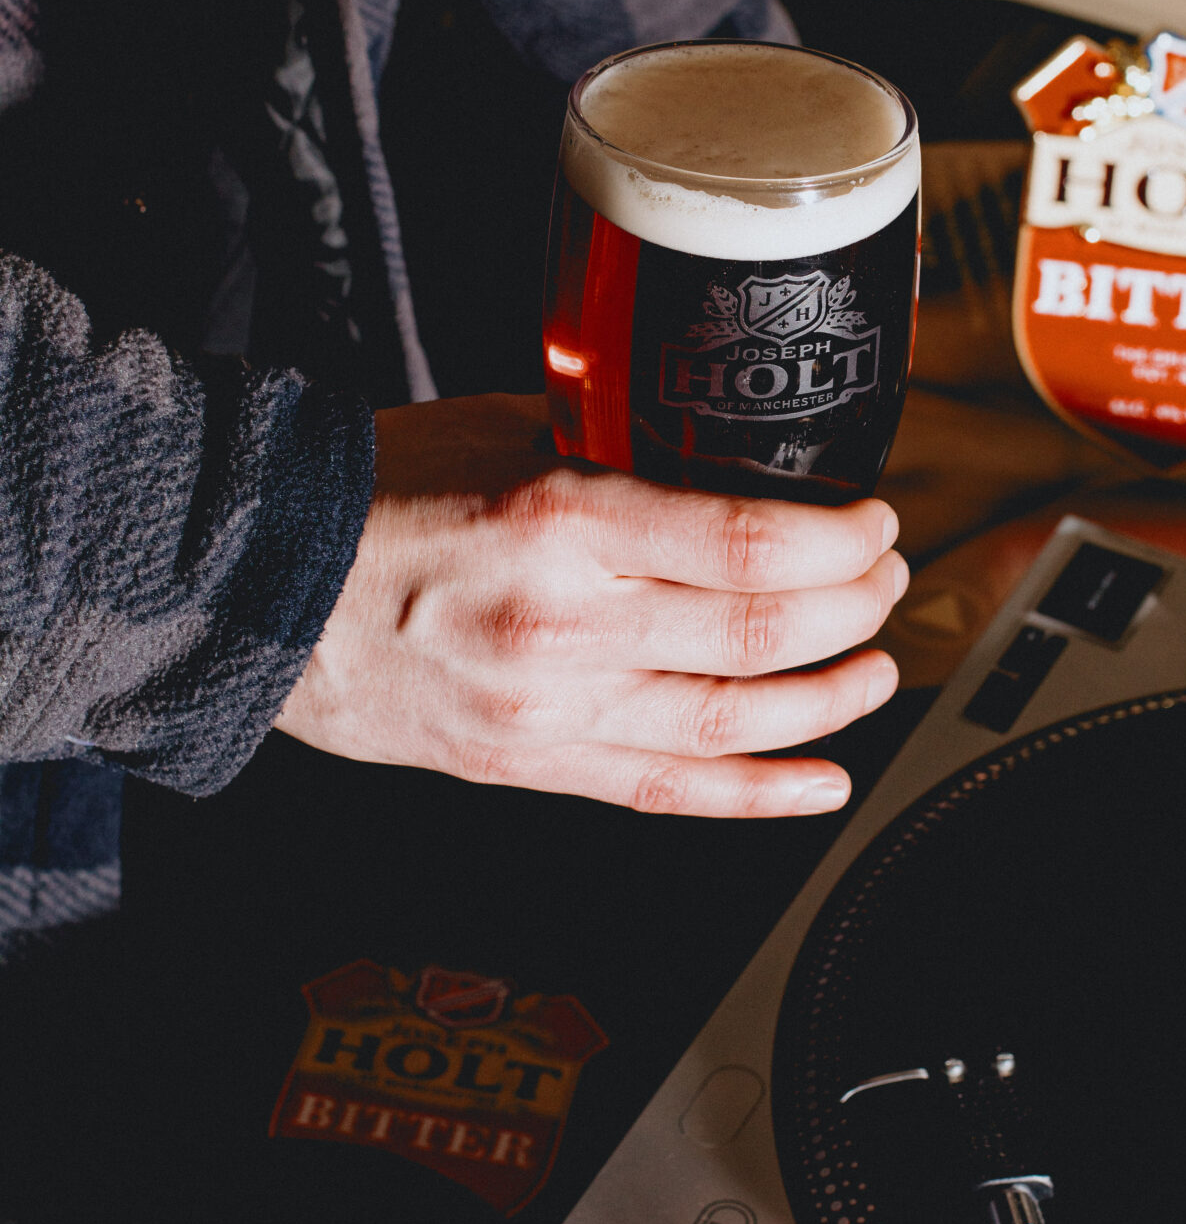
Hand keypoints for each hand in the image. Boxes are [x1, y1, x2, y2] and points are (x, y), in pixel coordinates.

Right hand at [276, 394, 907, 815]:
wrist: (259, 591)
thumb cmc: (373, 496)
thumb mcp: (506, 429)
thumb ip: (618, 450)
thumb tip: (720, 456)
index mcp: (560, 520)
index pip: (743, 542)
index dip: (835, 540)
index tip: (872, 521)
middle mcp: (563, 623)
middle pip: (758, 631)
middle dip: (852, 606)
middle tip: (886, 579)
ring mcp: (548, 708)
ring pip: (732, 719)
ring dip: (829, 698)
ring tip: (876, 669)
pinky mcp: (529, 766)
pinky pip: (668, 791)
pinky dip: (758, 794)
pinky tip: (823, 781)